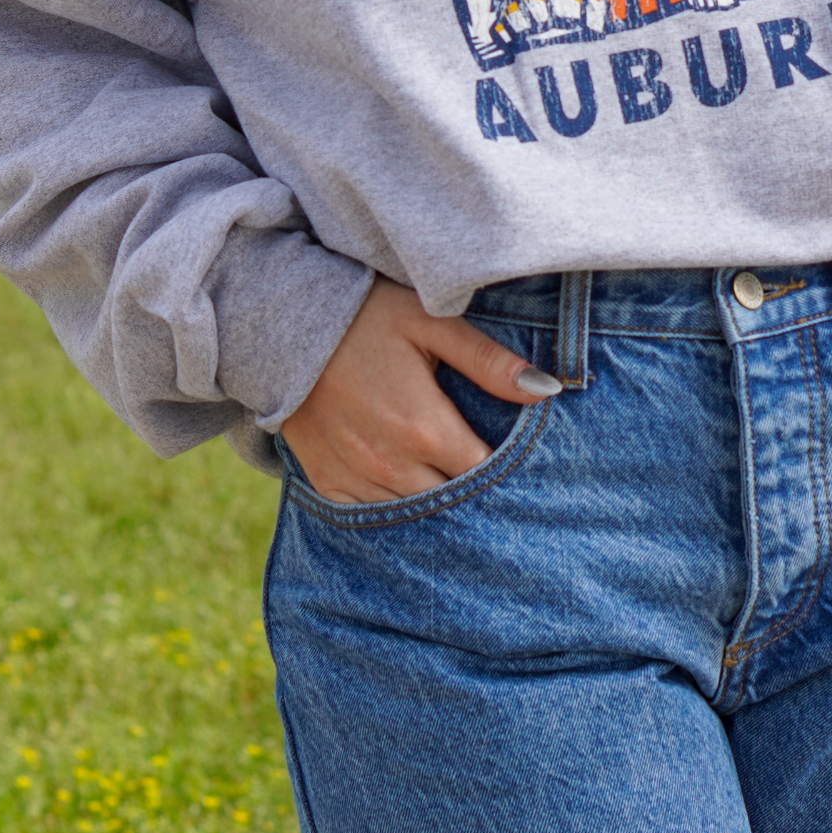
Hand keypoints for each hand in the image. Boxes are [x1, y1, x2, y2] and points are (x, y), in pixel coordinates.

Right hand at [278, 276, 561, 502]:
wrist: (282, 323)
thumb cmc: (367, 316)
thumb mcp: (433, 324)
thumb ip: (489, 362)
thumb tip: (548, 391)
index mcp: (425, 429)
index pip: (485, 475)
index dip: (508, 473)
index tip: (524, 465)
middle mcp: (390, 465)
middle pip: (453, 502)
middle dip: (477, 493)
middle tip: (498, 480)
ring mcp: (356, 478)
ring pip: (414, 515)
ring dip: (437, 504)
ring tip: (456, 483)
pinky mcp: (327, 482)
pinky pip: (371, 516)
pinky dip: (395, 506)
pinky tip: (411, 488)